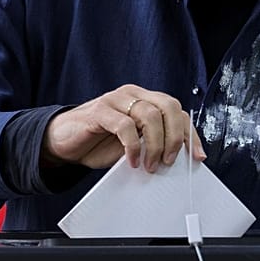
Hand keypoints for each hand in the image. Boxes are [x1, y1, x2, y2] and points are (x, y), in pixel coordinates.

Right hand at [41, 85, 206, 171]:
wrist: (63, 143)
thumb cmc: (98, 143)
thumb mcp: (132, 145)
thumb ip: (152, 144)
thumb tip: (178, 159)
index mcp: (144, 100)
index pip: (177, 111)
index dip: (190, 134)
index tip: (196, 157)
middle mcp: (132, 95)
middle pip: (168, 106)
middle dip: (175, 137)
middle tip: (169, 161)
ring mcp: (115, 100)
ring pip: (149, 115)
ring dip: (155, 145)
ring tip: (149, 165)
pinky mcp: (99, 111)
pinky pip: (124, 125)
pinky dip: (133, 146)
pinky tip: (131, 160)